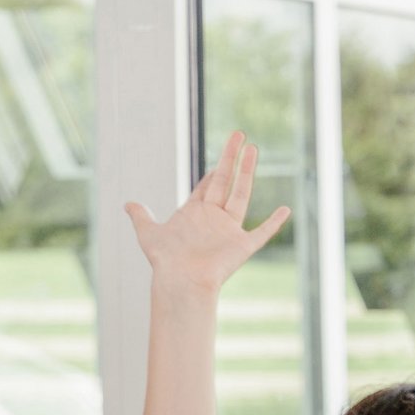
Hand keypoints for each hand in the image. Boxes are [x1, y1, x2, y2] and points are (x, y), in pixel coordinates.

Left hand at [125, 132, 291, 294]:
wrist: (181, 280)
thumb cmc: (165, 261)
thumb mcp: (148, 233)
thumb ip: (142, 217)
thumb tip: (128, 204)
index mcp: (195, 213)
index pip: (207, 186)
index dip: (214, 170)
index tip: (222, 157)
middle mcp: (214, 218)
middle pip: (225, 180)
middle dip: (231, 156)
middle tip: (239, 134)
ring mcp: (229, 231)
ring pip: (242, 193)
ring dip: (247, 170)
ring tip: (253, 149)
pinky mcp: (242, 245)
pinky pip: (263, 232)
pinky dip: (275, 222)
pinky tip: (286, 210)